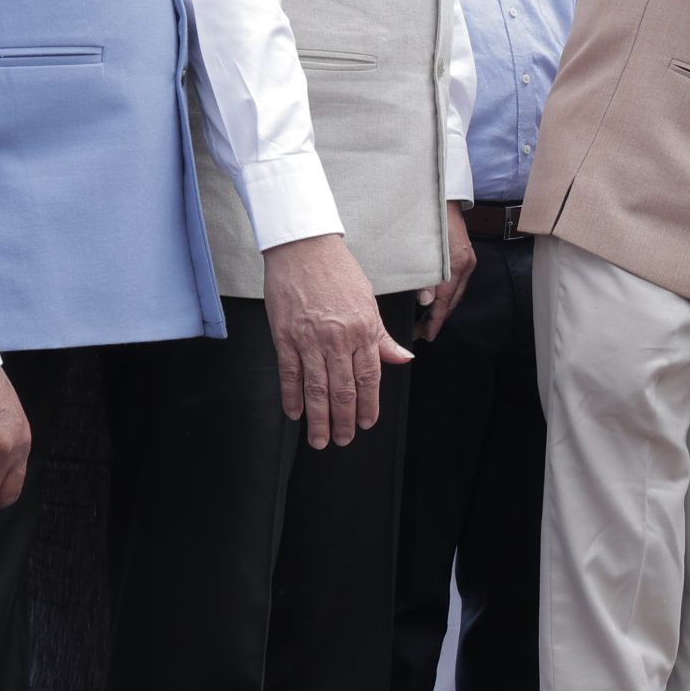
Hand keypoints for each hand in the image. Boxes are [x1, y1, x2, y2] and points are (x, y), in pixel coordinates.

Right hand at [262, 233, 412, 449]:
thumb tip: (404, 359)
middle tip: (343, 441)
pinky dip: (292, 396)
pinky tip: (295, 413)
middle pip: (342, 389)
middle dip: (344, 419)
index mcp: (363, 329)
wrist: (304, 249)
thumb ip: (382, 336)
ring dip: (318, 418)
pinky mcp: (285, 336)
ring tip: (320, 439)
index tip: (367, 423)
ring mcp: (309, 339)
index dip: (369, 404)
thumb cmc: (339, 272)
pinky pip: (290, 373)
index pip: (369, 376)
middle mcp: (338, 338)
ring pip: (316, 387)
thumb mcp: (369, 302)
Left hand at [417, 204, 476, 340]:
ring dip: (442, 308)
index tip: (426, 335)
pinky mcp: (464, 256)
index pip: (445, 301)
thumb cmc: (431, 219)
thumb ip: (424, 277)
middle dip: (438, 318)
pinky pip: (457, 284)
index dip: (435, 320)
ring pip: (455, 293)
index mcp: (457, 264)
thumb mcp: (422, 249)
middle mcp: (466, 264)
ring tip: (426, 320)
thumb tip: (425, 301)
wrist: (444, 196)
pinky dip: (446, 296)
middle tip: (422, 332)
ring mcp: (467, 260)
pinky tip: (436, 299)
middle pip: (453, 300)